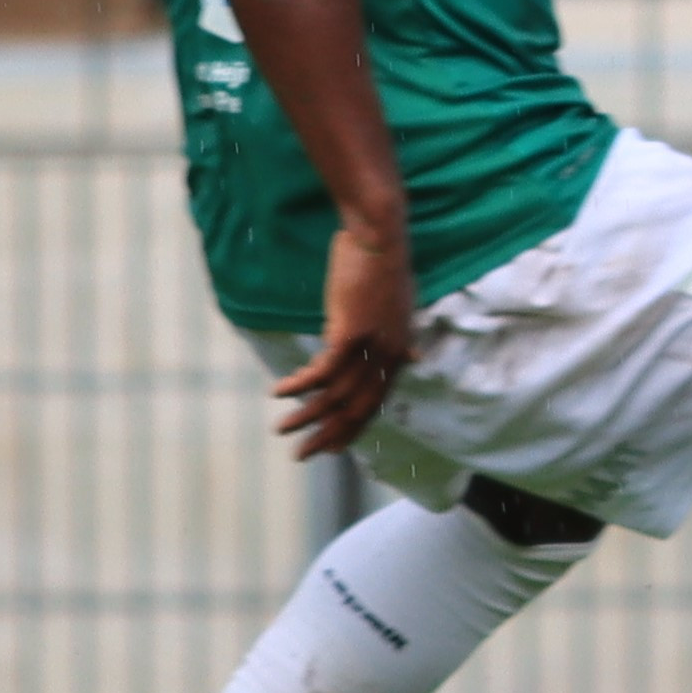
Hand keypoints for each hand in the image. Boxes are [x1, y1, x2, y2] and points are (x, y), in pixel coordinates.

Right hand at [272, 218, 416, 457]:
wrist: (381, 236)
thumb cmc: (384, 267)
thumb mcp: (399, 308)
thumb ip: (400, 338)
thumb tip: (412, 357)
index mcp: (400, 353)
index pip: (376, 404)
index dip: (353, 428)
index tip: (332, 447)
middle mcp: (390, 356)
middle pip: (357, 410)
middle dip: (327, 436)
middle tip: (302, 456)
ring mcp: (372, 346)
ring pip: (336, 396)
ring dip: (305, 416)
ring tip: (281, 430)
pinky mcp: (351, 332)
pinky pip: (322, 372)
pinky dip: (299, 385)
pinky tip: (279, 393)